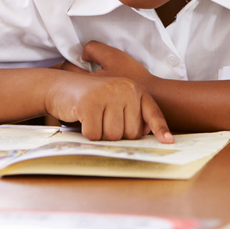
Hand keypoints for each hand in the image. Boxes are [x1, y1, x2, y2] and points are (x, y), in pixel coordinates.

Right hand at [46, 44, 171, 142]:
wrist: (61, 87)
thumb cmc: (92, 100)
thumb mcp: (116, 101)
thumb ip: (132, 113)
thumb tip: (147, 133)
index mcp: (135, 90)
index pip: (152, 113)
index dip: (160, 129)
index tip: (168, 142)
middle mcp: (125, 89)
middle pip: (130, 133)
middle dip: (115, 134)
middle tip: (103, 119)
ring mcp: (108, 95)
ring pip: (112, 136)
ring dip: (100, 134)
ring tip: (92, 117)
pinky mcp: (90, 103)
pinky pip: (94, 135)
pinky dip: (86, 133)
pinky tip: (82, 118)